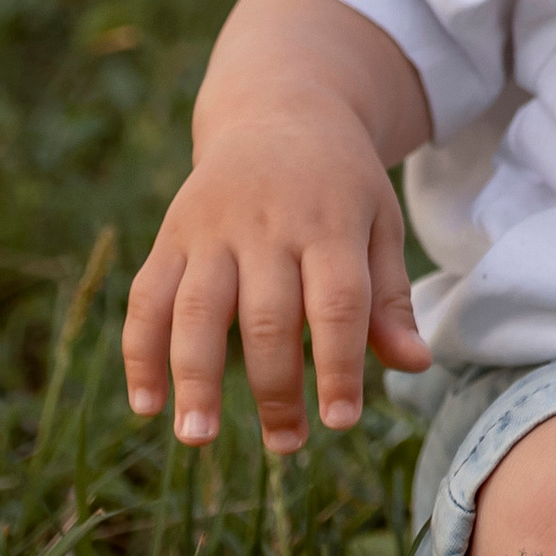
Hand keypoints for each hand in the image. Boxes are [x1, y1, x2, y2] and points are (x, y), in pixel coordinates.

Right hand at [124, 97, 428, 452]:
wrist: (279, 109)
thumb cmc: (340, 184)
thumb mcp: (379, 223)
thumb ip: (389, 297)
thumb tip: (414, 365)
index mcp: (330, 222)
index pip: (337, 303)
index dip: (338, 365)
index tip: (341, 421)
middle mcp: (268, 224)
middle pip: (267, 315)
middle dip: (274, 388)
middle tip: (286, 445)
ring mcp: (212, 228)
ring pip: (197, 308)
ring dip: (194, 378)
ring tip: (198, 439)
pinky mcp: (172, 234)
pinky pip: (148, 296)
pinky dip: (140, 351)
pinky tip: (147, 405)